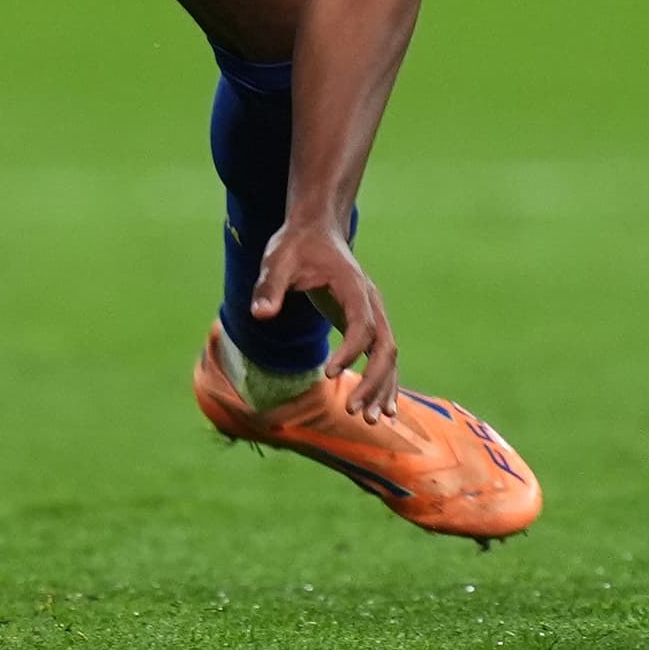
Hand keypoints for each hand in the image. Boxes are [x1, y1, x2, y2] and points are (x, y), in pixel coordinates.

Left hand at [254, 215, 398, 417]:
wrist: (316, 230)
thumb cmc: (295, 244)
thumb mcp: (277, 260)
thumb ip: (269, 287)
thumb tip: (260, 315)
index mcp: (353, 286)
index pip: (362, 324)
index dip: (349, 350)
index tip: (330, 373)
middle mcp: (370, 302)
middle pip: (385, 346)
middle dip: (374, 381)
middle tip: (352, 411)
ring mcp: (372, 313)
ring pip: (388, 355)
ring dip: (382, 387)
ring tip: (369, 419)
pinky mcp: (365, 322)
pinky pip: (381, 356)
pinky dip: (382, 382)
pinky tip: (376, 408)